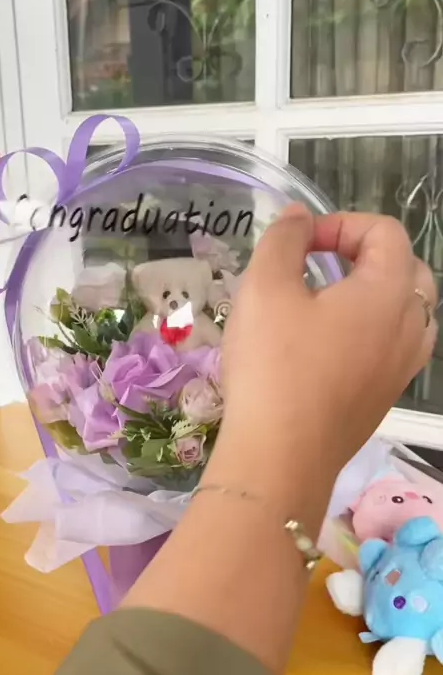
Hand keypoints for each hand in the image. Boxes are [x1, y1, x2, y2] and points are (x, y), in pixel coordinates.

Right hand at [215, 205, 436, 493]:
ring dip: (377, 296)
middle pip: (409, 271)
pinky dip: (373, 333)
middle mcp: (410, 328)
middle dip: (367, 256)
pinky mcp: (385, 400)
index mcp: (388, 292)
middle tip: (322, 264)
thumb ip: (283, 240)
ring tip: (333, 303)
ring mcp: (403, 369)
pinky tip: (332, 347)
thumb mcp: (264, 289)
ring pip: (409, 315)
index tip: (301, 242)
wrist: (281, 457)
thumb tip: (299, 218)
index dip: (342, 223)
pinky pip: (395, 350)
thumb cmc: (274, 366)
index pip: (386, 234)